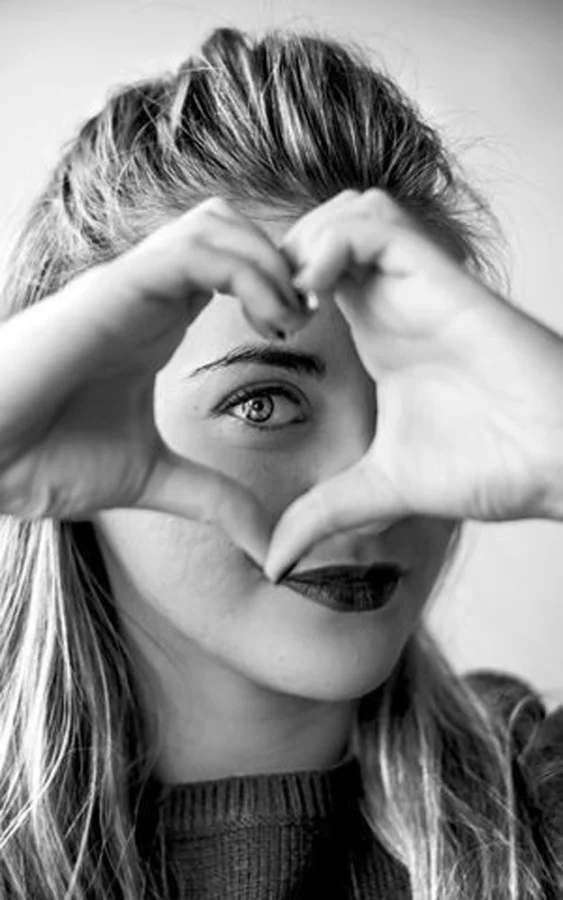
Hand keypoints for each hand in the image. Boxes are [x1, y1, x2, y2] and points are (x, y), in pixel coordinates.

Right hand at [0, 197, 308, 564]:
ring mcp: (129, 286)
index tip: (304, 331)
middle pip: (230, 227)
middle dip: (283, 259)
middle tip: (309, 314)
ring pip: (217, 225)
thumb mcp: (152, 481)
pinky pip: (193, 250)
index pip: (228, 265)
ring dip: (270, 262)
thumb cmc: (45, 461)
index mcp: (156, 321)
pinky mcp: (112, 291)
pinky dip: (246, 270)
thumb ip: (213, 500)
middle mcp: (147, 294)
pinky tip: (268, 320)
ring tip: (290, 320)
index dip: (277, 284)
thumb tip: (269, 544)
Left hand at [265, 189, 562, 580]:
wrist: (558, 461)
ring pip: (347, 211)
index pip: (311, 273)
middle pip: (322, 229)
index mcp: (377, 331)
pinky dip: (335, 244)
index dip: (271, 288)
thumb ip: (325, 513)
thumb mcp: (381, 489)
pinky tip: (317, 296)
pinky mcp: (443, 279)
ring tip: (289, 304)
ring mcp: (418, 284)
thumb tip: (275, 561)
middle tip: (258, 310)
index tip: (250, 334)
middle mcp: (394, 299)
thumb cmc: (490, 465)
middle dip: (277, 256)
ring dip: (304, 244)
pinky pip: (377, 224)